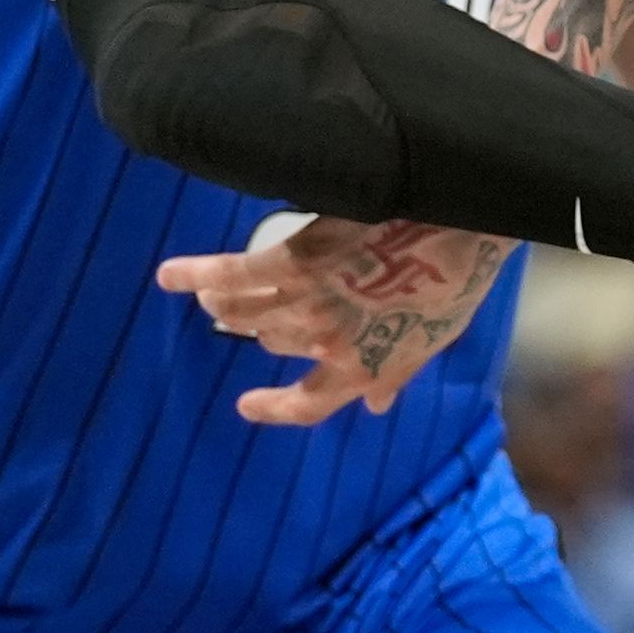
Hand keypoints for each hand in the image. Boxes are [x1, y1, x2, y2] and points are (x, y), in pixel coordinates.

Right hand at [156, 214, 515, 427]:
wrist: (464, 222)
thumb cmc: (455, 277)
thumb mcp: (430, 338)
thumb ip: (395, 374)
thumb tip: (376, 407)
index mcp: (365, 371)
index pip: (307, 407)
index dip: (274, 409)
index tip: (247, 404)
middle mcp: (329, 345)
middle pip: (273, 342)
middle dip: (262, 327)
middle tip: (252, 308)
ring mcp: (310, 303)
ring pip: (243, 313)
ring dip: (221, 302)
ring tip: (209, 291)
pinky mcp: (295, 259)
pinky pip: (233, 275)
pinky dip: (196, 274)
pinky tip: (170, 275)